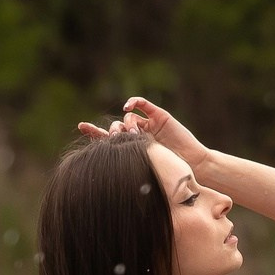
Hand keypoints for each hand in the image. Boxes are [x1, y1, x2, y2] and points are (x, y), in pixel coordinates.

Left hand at [76, 98, 210, 171]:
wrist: (192, 165)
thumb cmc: (171, 172)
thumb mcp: (144, 167)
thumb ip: (127, 162)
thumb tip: (104, 166)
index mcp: (132, 148)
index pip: (109, 138)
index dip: (94, 131)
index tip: (81, 127)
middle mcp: (139, 135)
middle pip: (117, 126)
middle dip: (113, 131)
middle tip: (114, 138)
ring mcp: (149, 124)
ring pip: (129, 117)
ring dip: (126, 124)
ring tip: (130, 133)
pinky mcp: (160, 116)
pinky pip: (143, 104)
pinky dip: (134, 102)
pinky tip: (127, 108)